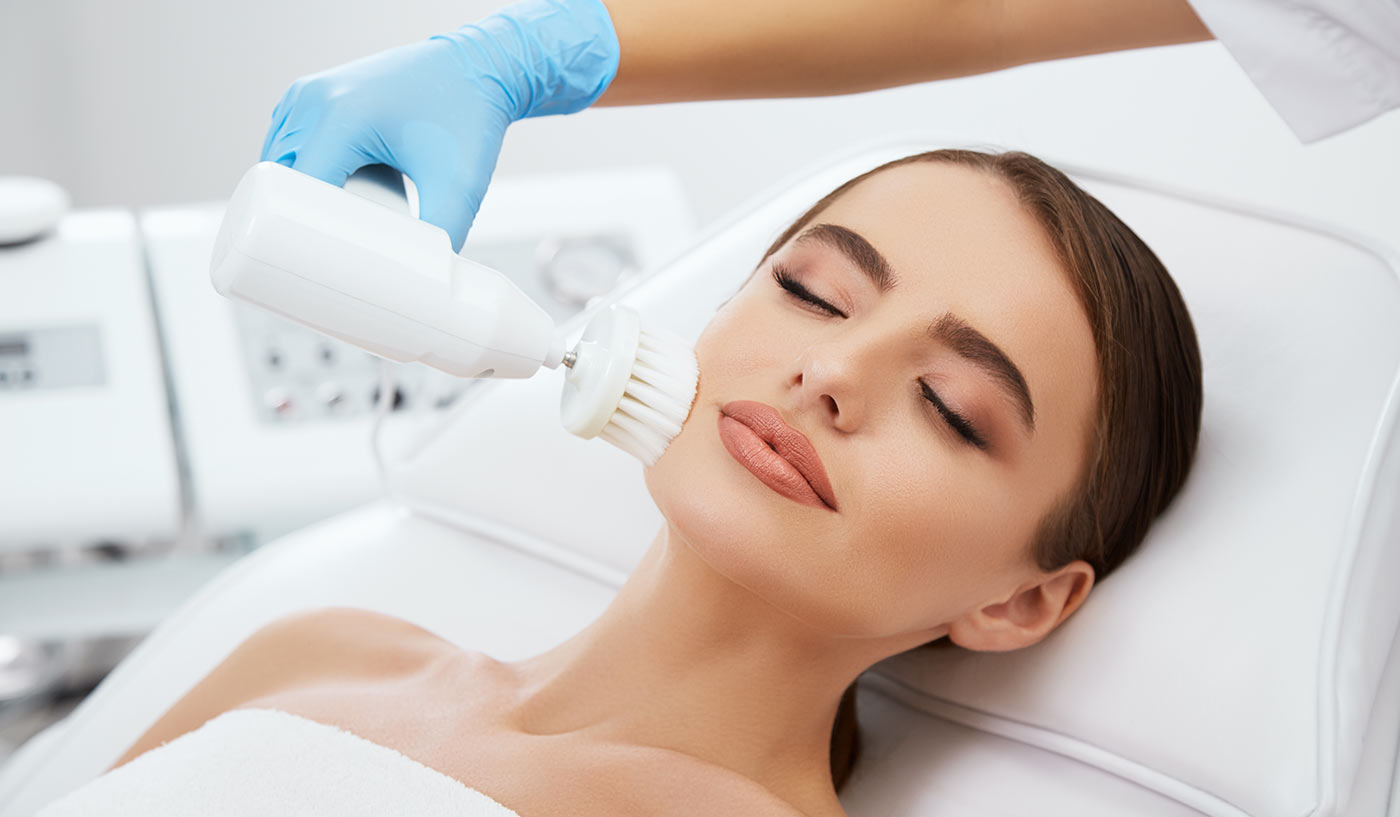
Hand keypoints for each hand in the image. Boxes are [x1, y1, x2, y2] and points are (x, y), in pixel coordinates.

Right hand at [260, 0, 618, 250]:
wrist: (478, 68)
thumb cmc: (469, 117)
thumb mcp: (459, 185)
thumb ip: (444, 238)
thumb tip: (426, 288)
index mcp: (340, 118)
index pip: (295, 191)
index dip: (294, 238)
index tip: (308, 276)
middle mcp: (314, 101)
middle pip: (279, 180)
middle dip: (290, 224)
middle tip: (314, 268)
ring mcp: (308, 94)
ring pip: (278, 162)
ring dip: (290, 198)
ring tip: (315, 241)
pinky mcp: (314, 95)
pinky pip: (288, 143)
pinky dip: (298, 173)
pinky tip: (315, 203)